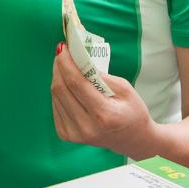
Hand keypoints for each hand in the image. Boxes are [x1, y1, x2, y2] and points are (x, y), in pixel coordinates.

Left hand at [51, 42, 156, 158]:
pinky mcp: (66, 135)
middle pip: (61, 89)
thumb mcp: (125, 89)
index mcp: (104, 115)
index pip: (76, 83)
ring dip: (58, 77)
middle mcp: (86, 127)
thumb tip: (78, 59)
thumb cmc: (132, 111)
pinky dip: (59, 92)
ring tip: (64, 65)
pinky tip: (66, 84)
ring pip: (56, 96)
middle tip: (61, 52)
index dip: (66, 63)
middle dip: (59, 67)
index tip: (63, 48)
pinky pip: (56, 106)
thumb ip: (101, 75)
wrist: (132, 140)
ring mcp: (74, 134)